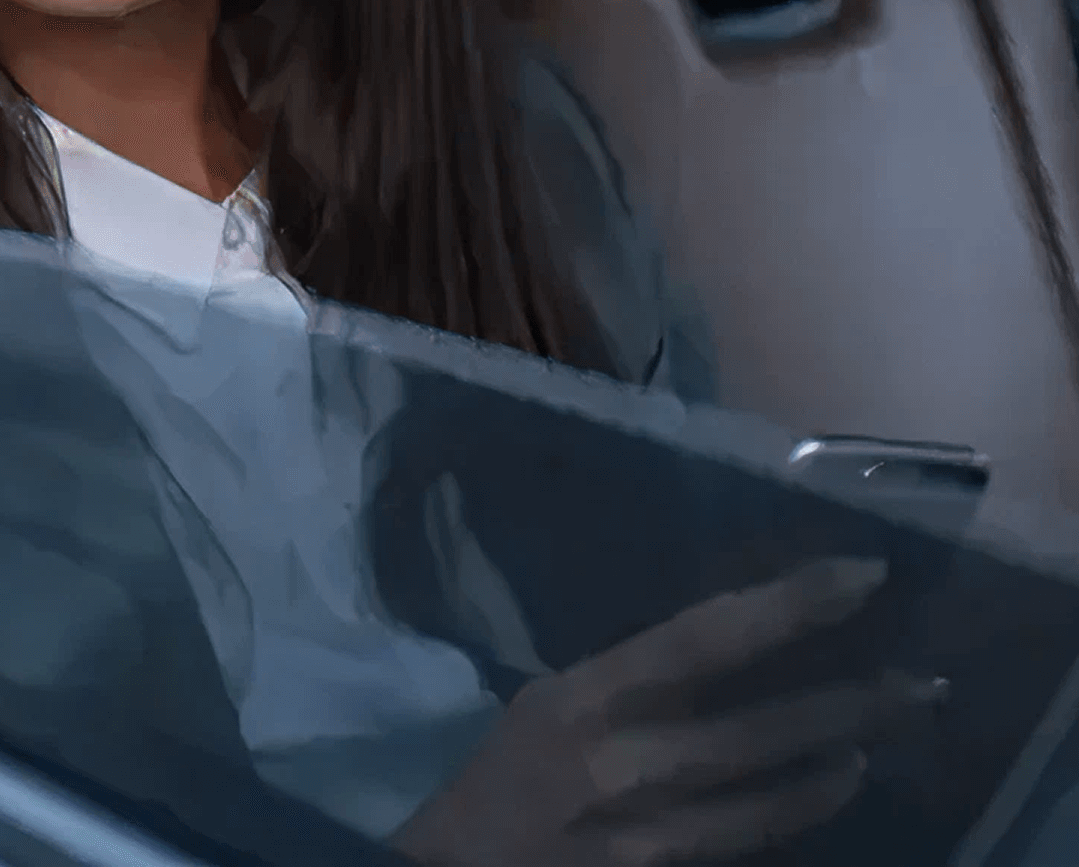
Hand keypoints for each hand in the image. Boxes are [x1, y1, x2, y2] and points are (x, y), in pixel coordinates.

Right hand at [392, 557, 947, 866]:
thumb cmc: (493, 779)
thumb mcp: (547, 708)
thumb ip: (626, 687)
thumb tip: (718, 651)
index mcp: (581, 696)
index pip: (703, 639)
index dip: (789, 607)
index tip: (860, 576)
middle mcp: (619, 758)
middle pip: (754, 728)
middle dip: (844, 704)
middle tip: (923, 683)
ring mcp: (643, 829)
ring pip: (763, 795)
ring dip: (832, 763)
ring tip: (885, 736)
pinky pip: (740, 840)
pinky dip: (790, 812)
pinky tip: (827, 790)